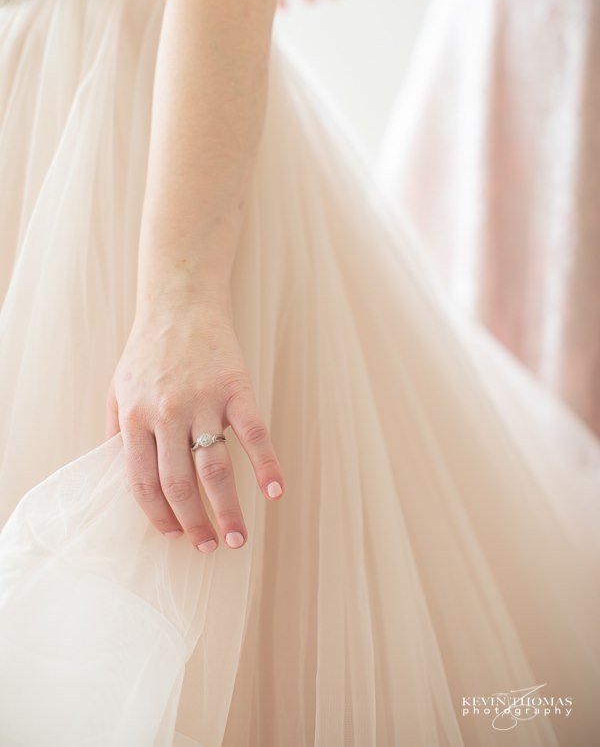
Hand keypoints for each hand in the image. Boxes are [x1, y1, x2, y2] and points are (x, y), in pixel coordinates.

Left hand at [105, 301, 284, 551]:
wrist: (180, 305)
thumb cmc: (147, 351)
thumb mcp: (118, 390)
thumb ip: (117, 433)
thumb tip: (120, 477)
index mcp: (135, 418)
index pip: (143, 482)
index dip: (158, 515)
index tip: (174, 535)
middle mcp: (167, 414)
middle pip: (179, 483)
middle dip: (194, 523)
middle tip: (208, 548)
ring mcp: (203, 401)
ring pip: (215, 468)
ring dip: (227, 509)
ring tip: (235, 539)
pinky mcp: (236, 389)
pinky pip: (253, 433)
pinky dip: (266, 465)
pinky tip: (274, 492)